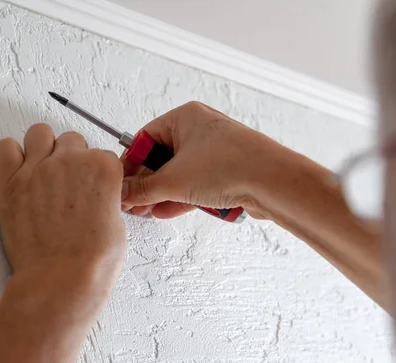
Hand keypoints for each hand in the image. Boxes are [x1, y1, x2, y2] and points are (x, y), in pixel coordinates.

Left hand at [0, 124, 125, 321]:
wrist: (62, 280)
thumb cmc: (93, 261)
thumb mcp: (117, 223)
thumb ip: (106, 197)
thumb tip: (97, 194)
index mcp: (103, 168)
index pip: (101, 153)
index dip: (95, 173)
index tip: (90, 188)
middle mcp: (71, 161)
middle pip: (71, 139)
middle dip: (71, 157)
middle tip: (67, 183)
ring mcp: (38, 168)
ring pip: (39, 133)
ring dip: (42, 148)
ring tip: (42, 171)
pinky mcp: (10, 182)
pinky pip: (3, 148)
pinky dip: (9, 155)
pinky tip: (17, 172)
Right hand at [121, 101, 285, 218]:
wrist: (274, 182)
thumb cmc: (232, 165)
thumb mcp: (173, 180)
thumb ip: (142, 189)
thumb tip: (122, 192)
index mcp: (184, 117)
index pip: (144, 138)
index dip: (130, 164)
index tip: (121, 184)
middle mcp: (200, 130)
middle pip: (161, 157)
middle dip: (147, 183)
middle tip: (133, 201)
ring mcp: (215, 151)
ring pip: (179, 172)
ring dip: (163, 193)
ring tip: (148, 210)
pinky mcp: (226, 170)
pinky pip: (196, 182)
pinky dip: (182, 196)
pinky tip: (167, 210)